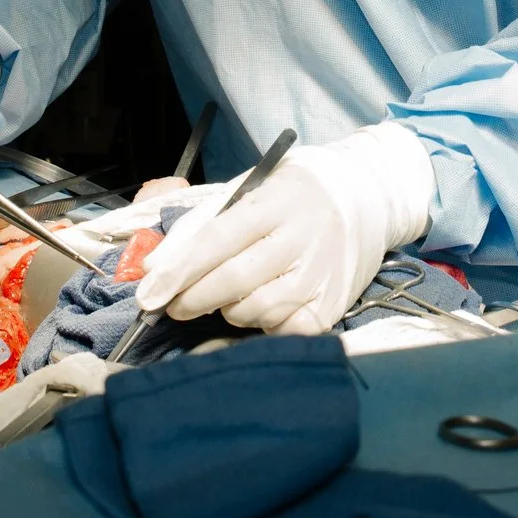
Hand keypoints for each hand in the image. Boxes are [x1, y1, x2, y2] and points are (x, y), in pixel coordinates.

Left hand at [132, 122, 434, 334]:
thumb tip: (153, 268)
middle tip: (174, 305)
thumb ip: (200, 224)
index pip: (218, 239)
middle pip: (233, 282)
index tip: (149, 294)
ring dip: (229, 310)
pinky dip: (263, 325)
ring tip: (231, 293)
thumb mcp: (249, 187)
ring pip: (255, 311)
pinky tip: (262, 305)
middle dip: (192, 299)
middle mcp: (303, 238)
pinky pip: (282, 330)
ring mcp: (321, 274)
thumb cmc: (295, 192)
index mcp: (277, 200)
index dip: (178, 270)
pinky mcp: (333, 304)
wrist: (369, 196)